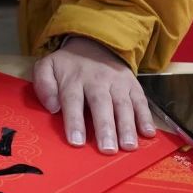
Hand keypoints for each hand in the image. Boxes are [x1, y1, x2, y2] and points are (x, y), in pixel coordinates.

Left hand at [32, 36, 155, 153]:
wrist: (95, 43)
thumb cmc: (69, 65)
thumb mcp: (47, 67)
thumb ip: (43, 84)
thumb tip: (52, 107)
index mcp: (73, 79)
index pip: (73, 100)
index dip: (75, 121)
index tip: (77, 141)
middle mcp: (97, 80)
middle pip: (101, 104)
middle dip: (105, 127)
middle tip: (107, 149)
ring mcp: (117, 82)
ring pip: (123, 104)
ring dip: (127, 126)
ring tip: (128, 146)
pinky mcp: (133, 84)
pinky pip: (141, 101)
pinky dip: (146, 117)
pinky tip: (148, 133)